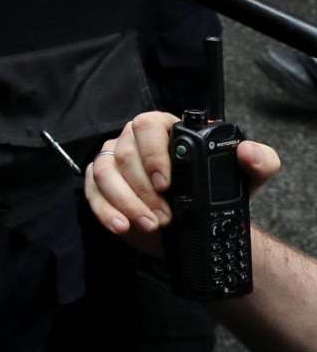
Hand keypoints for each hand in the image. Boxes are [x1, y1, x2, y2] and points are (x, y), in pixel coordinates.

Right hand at [86, 109, 280, 255]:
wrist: (200, 225)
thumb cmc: (218, 193)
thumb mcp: (248, 178)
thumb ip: (259, 161)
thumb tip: (248, 152)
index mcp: (166, 129)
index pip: (147, 125)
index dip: (152, 153)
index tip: (166, 183)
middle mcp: (134, 140)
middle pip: (124, 154)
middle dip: (143, 190)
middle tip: (165, 216)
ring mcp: (114, 161)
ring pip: (105, 172)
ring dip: (125, 202)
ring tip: (150, 225)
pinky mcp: (100, 184)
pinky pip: (92, 191)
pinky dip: (105, 210)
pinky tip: (121, 225)